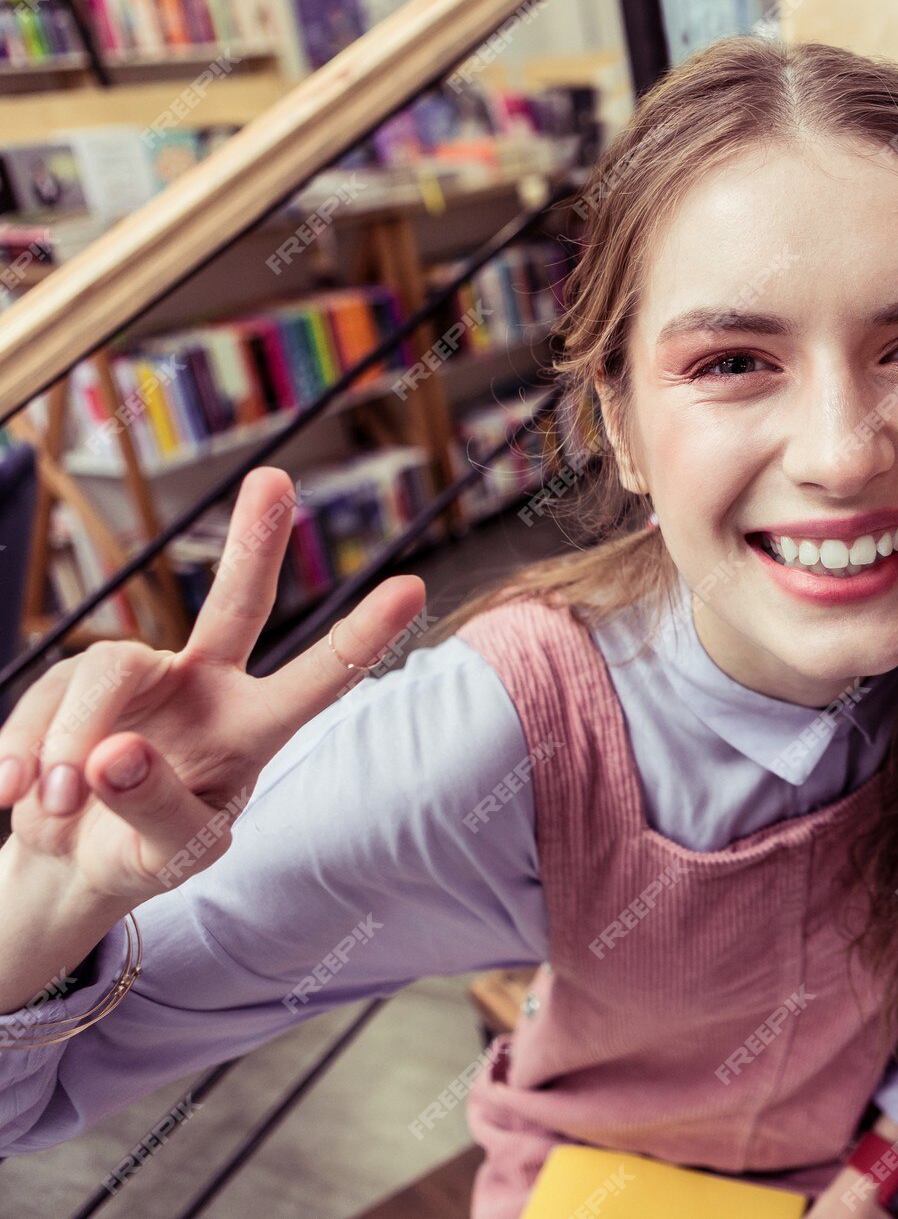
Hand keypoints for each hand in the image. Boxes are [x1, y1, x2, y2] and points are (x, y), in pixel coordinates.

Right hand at [0, 467, 426, 910]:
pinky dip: (22, 752)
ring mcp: (140, 677)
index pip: (320, 678)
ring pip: (105, 671)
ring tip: (57, 804)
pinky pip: (44, 699)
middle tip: (275, 477)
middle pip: (237, 604)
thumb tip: (114, 753)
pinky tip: (11, 793)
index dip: (363, 634)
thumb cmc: (143, 854)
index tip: (414, 586)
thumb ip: (154, 811)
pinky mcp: (71, 683)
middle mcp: (207, 687)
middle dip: (254, 540)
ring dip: (71, 742)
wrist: (70, 863)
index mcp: (254, 728)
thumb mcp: (167, 856)